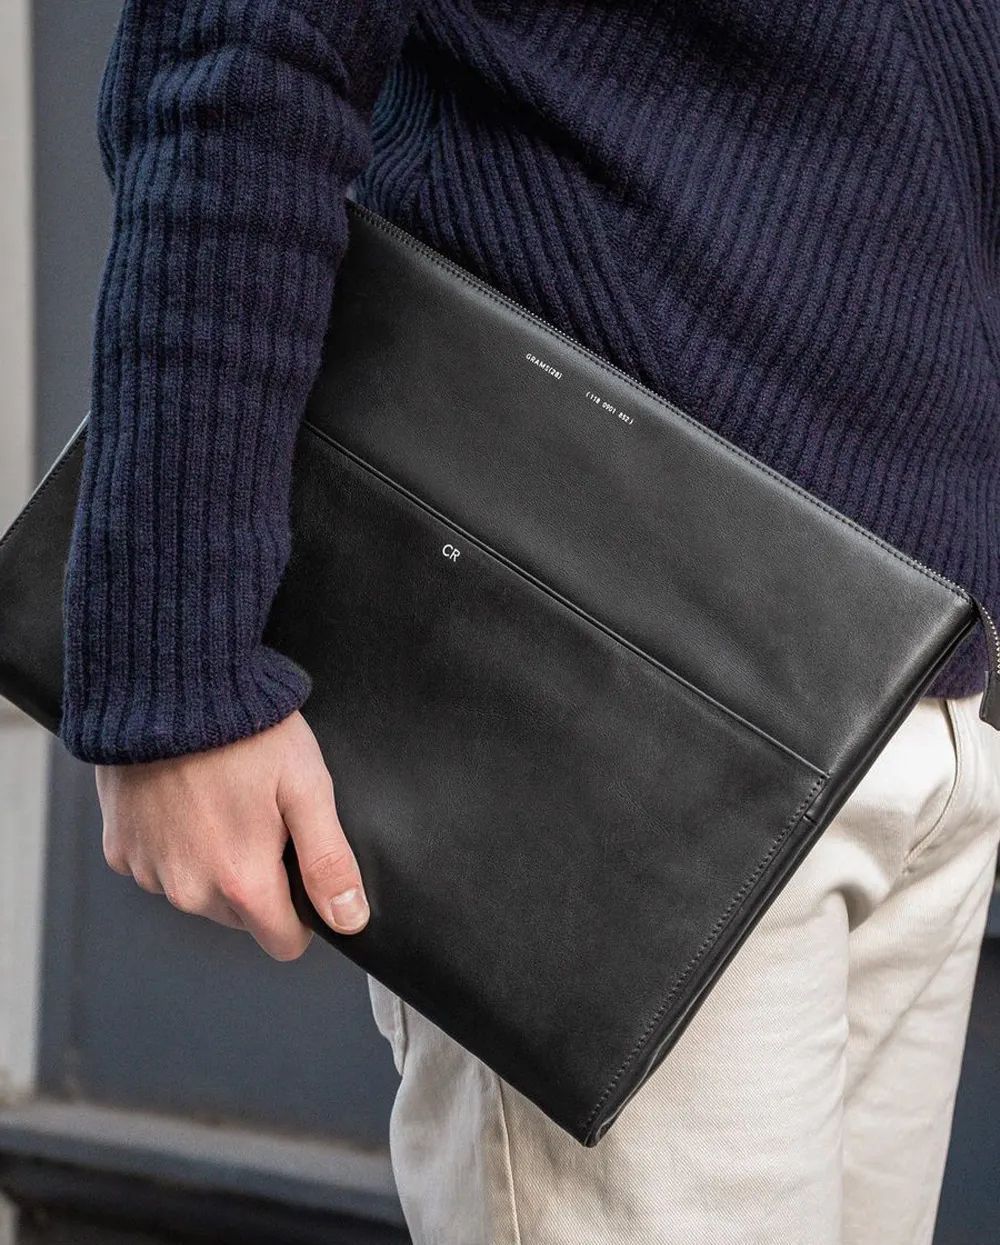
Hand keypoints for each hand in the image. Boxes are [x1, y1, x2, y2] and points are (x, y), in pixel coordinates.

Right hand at [97, 710, 369, 959]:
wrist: (167, 688)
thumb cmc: (245, 732)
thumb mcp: (306, 787)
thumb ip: (328, 861)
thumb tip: (349, 920)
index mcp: (241, 883)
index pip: (284, 942)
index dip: (302, 908)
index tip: (300, 861)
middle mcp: (189, 892)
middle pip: (241, 916)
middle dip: (257, 877)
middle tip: (262, 814)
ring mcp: (149, 872)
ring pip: (199, 892)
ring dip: (214, 859)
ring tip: (222, 798)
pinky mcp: (120, 850)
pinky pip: (160, 865)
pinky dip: (175, 842)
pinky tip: (185, 797)